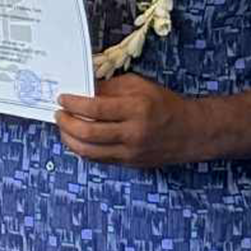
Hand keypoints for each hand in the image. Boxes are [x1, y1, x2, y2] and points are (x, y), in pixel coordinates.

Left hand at [55, 72, 192, 167]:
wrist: (192, 131)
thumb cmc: (164, 104)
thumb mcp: (138, 86)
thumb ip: (109, 88)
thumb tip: (83, 90)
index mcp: (136, 109)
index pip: (96, 107)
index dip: (74, 103)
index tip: (62, 98)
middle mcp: (133, 132)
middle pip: (88, 132)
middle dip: (66, 122)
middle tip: (58, 113)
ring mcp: (131, 151)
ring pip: (89, 151)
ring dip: (69, 139)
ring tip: (63, 127)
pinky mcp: (130, 163)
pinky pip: (98, 160)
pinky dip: (82, 150)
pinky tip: (76, 140)